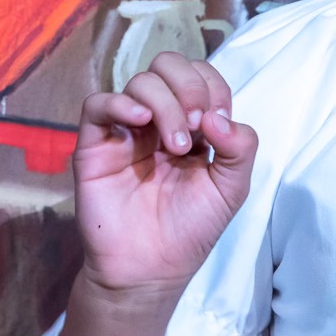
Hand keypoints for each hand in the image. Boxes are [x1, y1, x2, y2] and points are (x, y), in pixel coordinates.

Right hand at [72, 51, 257, 299]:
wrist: (150, 269)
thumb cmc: (191, 228)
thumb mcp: (232, 187)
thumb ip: (240, 147)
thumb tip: (219, 116)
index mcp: (193, 125)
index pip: (201, 76)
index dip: (213, 87)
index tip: (219, 121)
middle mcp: (159, 120)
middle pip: (168, 66)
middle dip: (190, 85)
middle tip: (198, 124)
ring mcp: (126, 130)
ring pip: (140, 82)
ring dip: (165, 104)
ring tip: (176, 146)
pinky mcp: (95, 145)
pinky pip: (98, 104)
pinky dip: (121, 104)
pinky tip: (141, 123)